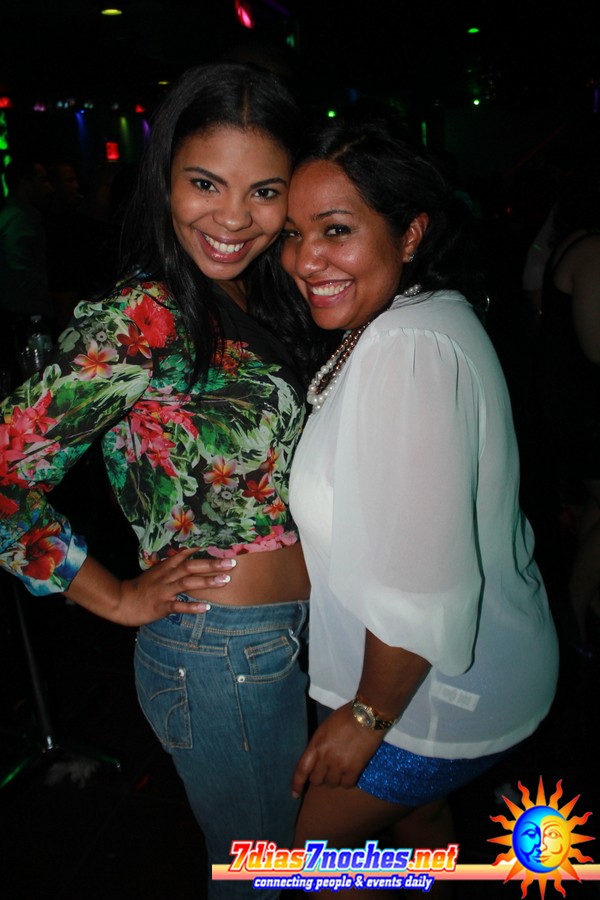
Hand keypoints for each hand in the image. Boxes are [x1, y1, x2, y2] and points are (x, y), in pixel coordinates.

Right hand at [65, 549, 236, 626]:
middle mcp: (167, 577)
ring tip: (225, 580)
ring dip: (207, 582)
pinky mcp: (161, 606)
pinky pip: (178, 606)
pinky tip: (206, 607)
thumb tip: (189, 552)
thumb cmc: (142, 587)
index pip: (185, 555)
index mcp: (166, 567)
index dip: (203, 550)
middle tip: (231, 562)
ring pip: (187, 584)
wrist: (122, 601)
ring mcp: (164, 591)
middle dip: (212, 564)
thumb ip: (173, 563)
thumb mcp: (157, 571)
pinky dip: (192, 607)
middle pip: (191, 567)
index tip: (220, 545)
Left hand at [291, 703, 385, 796]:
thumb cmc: (345, 717)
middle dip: (319, 777)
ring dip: (333, 780)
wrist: (367, 716)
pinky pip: (346, 785)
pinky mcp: (354, 769)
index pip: (302, 769)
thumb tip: (316, 758)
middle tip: (326, 771)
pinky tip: (349, 774)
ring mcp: (340, 764)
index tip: (294, 794)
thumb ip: (318, 745)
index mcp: (316, 744)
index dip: (297, 784)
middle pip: (316, 780)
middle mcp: (325, 757)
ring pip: (331, 784)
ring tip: (340, 770)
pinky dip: (347, 782)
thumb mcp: (325, 728)